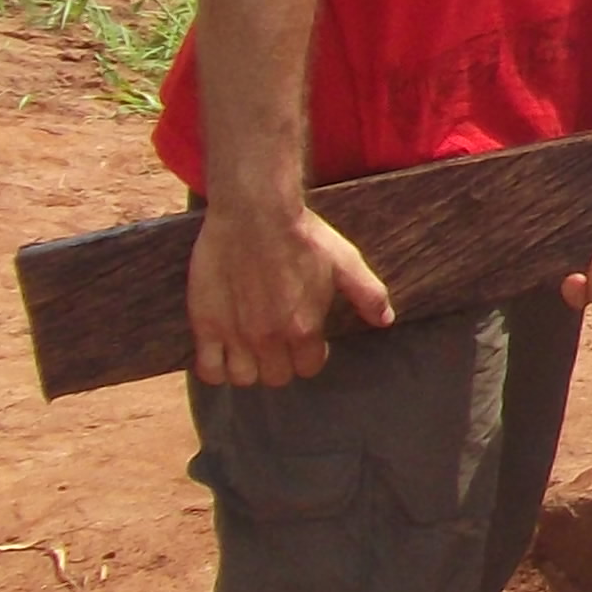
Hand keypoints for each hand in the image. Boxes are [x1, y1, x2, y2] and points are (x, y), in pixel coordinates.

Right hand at [186, 197, 394, 389]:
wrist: (254, 213)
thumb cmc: (301, 235)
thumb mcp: (344, 261)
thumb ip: (368, 294)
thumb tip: (386, 320)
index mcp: (304, 328)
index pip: (308, 368)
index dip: (308, 355)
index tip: (303, 341)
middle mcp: (269, 339)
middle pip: (275, 377)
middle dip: (279, 363)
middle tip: (276, 342)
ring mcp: (235, 334)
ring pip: (242, 378)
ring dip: (248, 368)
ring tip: (250, 347)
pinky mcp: (206, 324)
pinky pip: (207, 370)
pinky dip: (215, 368)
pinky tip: (223, 351)